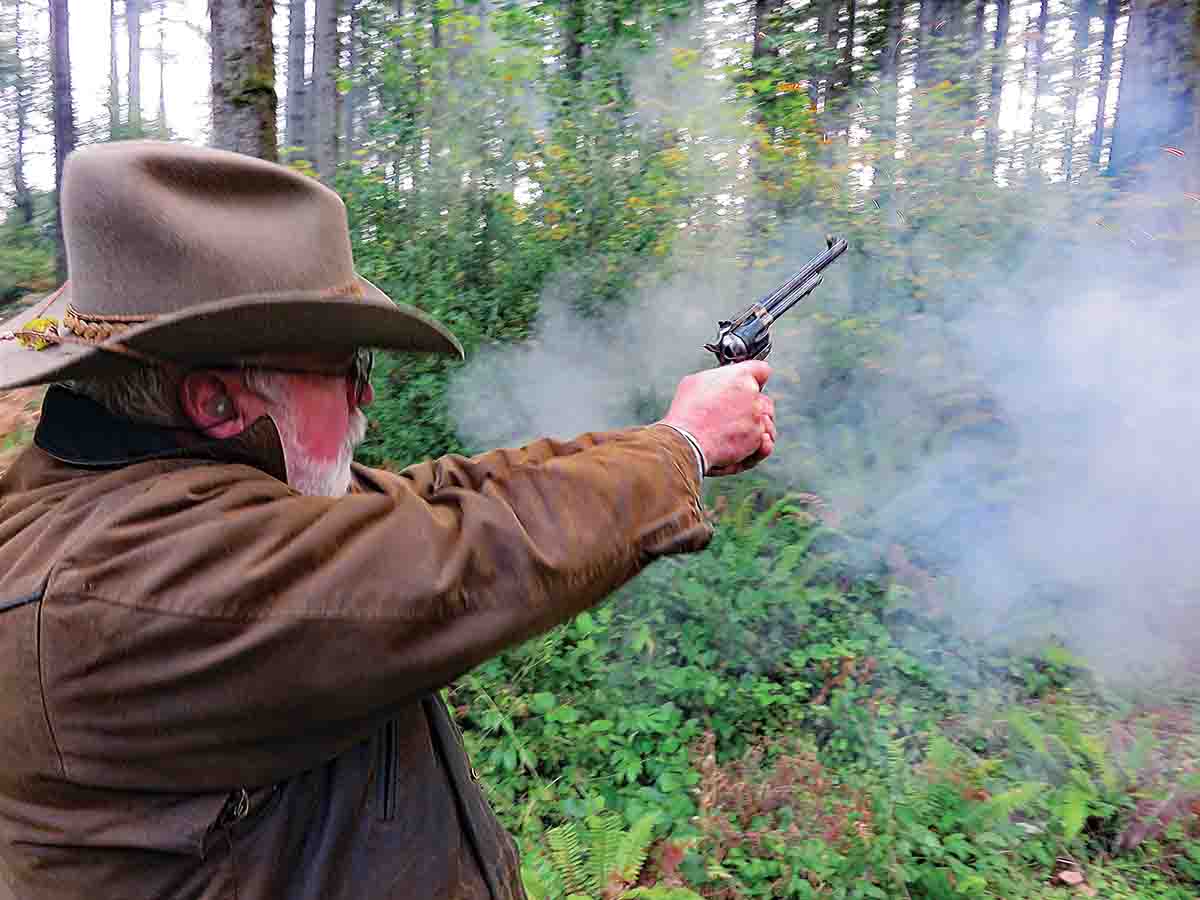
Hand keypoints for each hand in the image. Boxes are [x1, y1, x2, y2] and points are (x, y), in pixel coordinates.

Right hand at [660, 361, 775, 476]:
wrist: (686, 441)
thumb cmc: (687, 412)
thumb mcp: (696, 381)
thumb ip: (718, 378)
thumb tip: (720, 381)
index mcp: (740, 376)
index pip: (762, 370)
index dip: (756, 378)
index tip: (752, 384)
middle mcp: (753, 395)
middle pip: (764, 399)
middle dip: (754, 406)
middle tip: (735, 414)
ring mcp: (756, 418)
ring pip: (766, 421)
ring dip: (755, 426)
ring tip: (735, 431)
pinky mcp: (756, 439)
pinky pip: (765, 442)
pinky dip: (757, 444)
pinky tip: (743, 442)